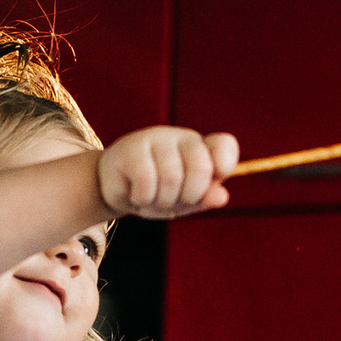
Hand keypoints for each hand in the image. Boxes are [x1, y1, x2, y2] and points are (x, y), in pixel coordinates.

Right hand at [98, 126, 236, 218]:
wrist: (116, 190)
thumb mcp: (185, 201)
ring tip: (153, 199)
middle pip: (200, 169)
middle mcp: (181, 138)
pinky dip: (144, 198)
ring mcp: (156, 138)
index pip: (225, 145)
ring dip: (162, 201)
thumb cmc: (157, 193)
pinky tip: (137, 195)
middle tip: (176, 202)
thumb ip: (205, 198)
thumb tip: (222, 196)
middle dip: (190, 197)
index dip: (224, 165)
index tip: (214, 179)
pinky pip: (146, 180)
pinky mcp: (131, 147)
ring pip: (171, 178)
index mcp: (201, 149)